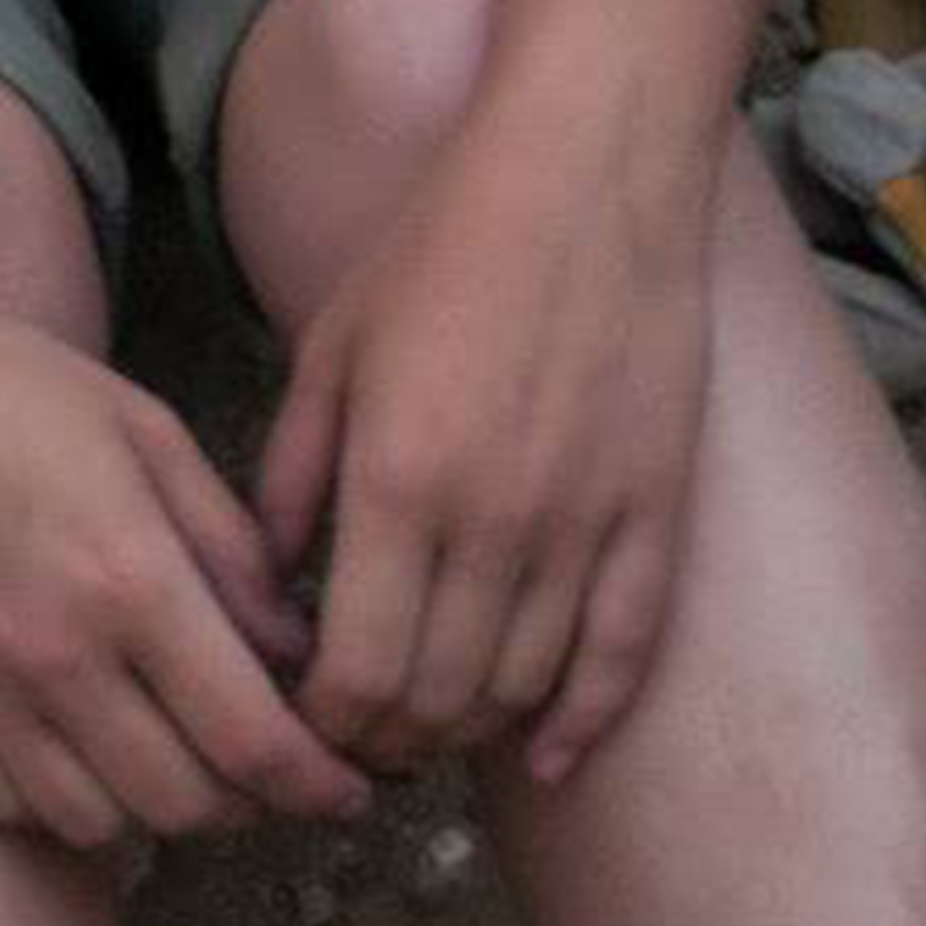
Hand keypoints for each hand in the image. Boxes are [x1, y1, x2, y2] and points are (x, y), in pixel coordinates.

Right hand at [0, 252, 356, 849]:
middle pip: (187, 803)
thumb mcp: (146, 434)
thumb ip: (232, 550)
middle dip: (250, 804)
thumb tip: (297, 652)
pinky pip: (7, 806)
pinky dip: (62, 803)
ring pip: (100, 823)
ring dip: (156, 809)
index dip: (320, 785)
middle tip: (268, 773)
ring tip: (174, 760)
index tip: (350, 790)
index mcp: (130, 580)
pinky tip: (81, 752)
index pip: (255, 740)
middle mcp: (55, 656)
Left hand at [262, 84, 724, 783]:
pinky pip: (623, 650)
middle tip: (357, 746)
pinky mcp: (656, 510)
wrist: (588, 169)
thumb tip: (269, 590)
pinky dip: (583, 720)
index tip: (300, 724)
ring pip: (522, 686)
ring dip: (469, 729)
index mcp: (396, 480)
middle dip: (385, 741)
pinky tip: (546, 756)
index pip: (354, 670)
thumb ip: (294, 476)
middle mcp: (493, 519)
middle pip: (435, 697)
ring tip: (430, 731)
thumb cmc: (442, 245)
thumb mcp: (329, 349)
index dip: (322, 725)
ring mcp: (585, 521)